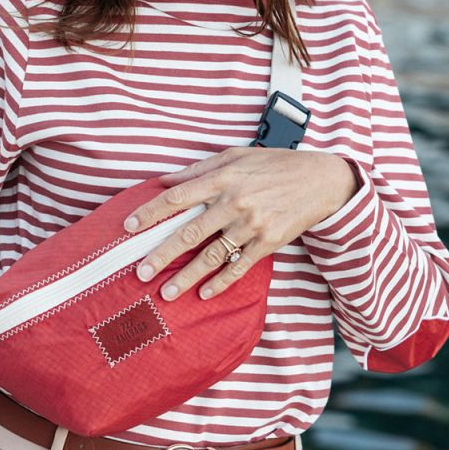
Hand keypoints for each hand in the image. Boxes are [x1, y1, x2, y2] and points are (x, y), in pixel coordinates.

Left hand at [125, 148, 358, 300]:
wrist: (319, 180)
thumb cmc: (274, 165)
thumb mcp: (236, 156)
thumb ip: (199, 170)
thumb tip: (165, 181)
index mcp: (223, 178)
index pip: (178, 197)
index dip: (151, 213)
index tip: (128, 227)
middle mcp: (235, 202)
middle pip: (190, 232)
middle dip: (162, 254)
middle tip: (140, 272)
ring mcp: (252, 224)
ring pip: (213, 255)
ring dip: (188, 276)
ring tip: (166, 293)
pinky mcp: (269, 242)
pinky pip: (240, 266)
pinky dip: (221, 282)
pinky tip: (205, 293)